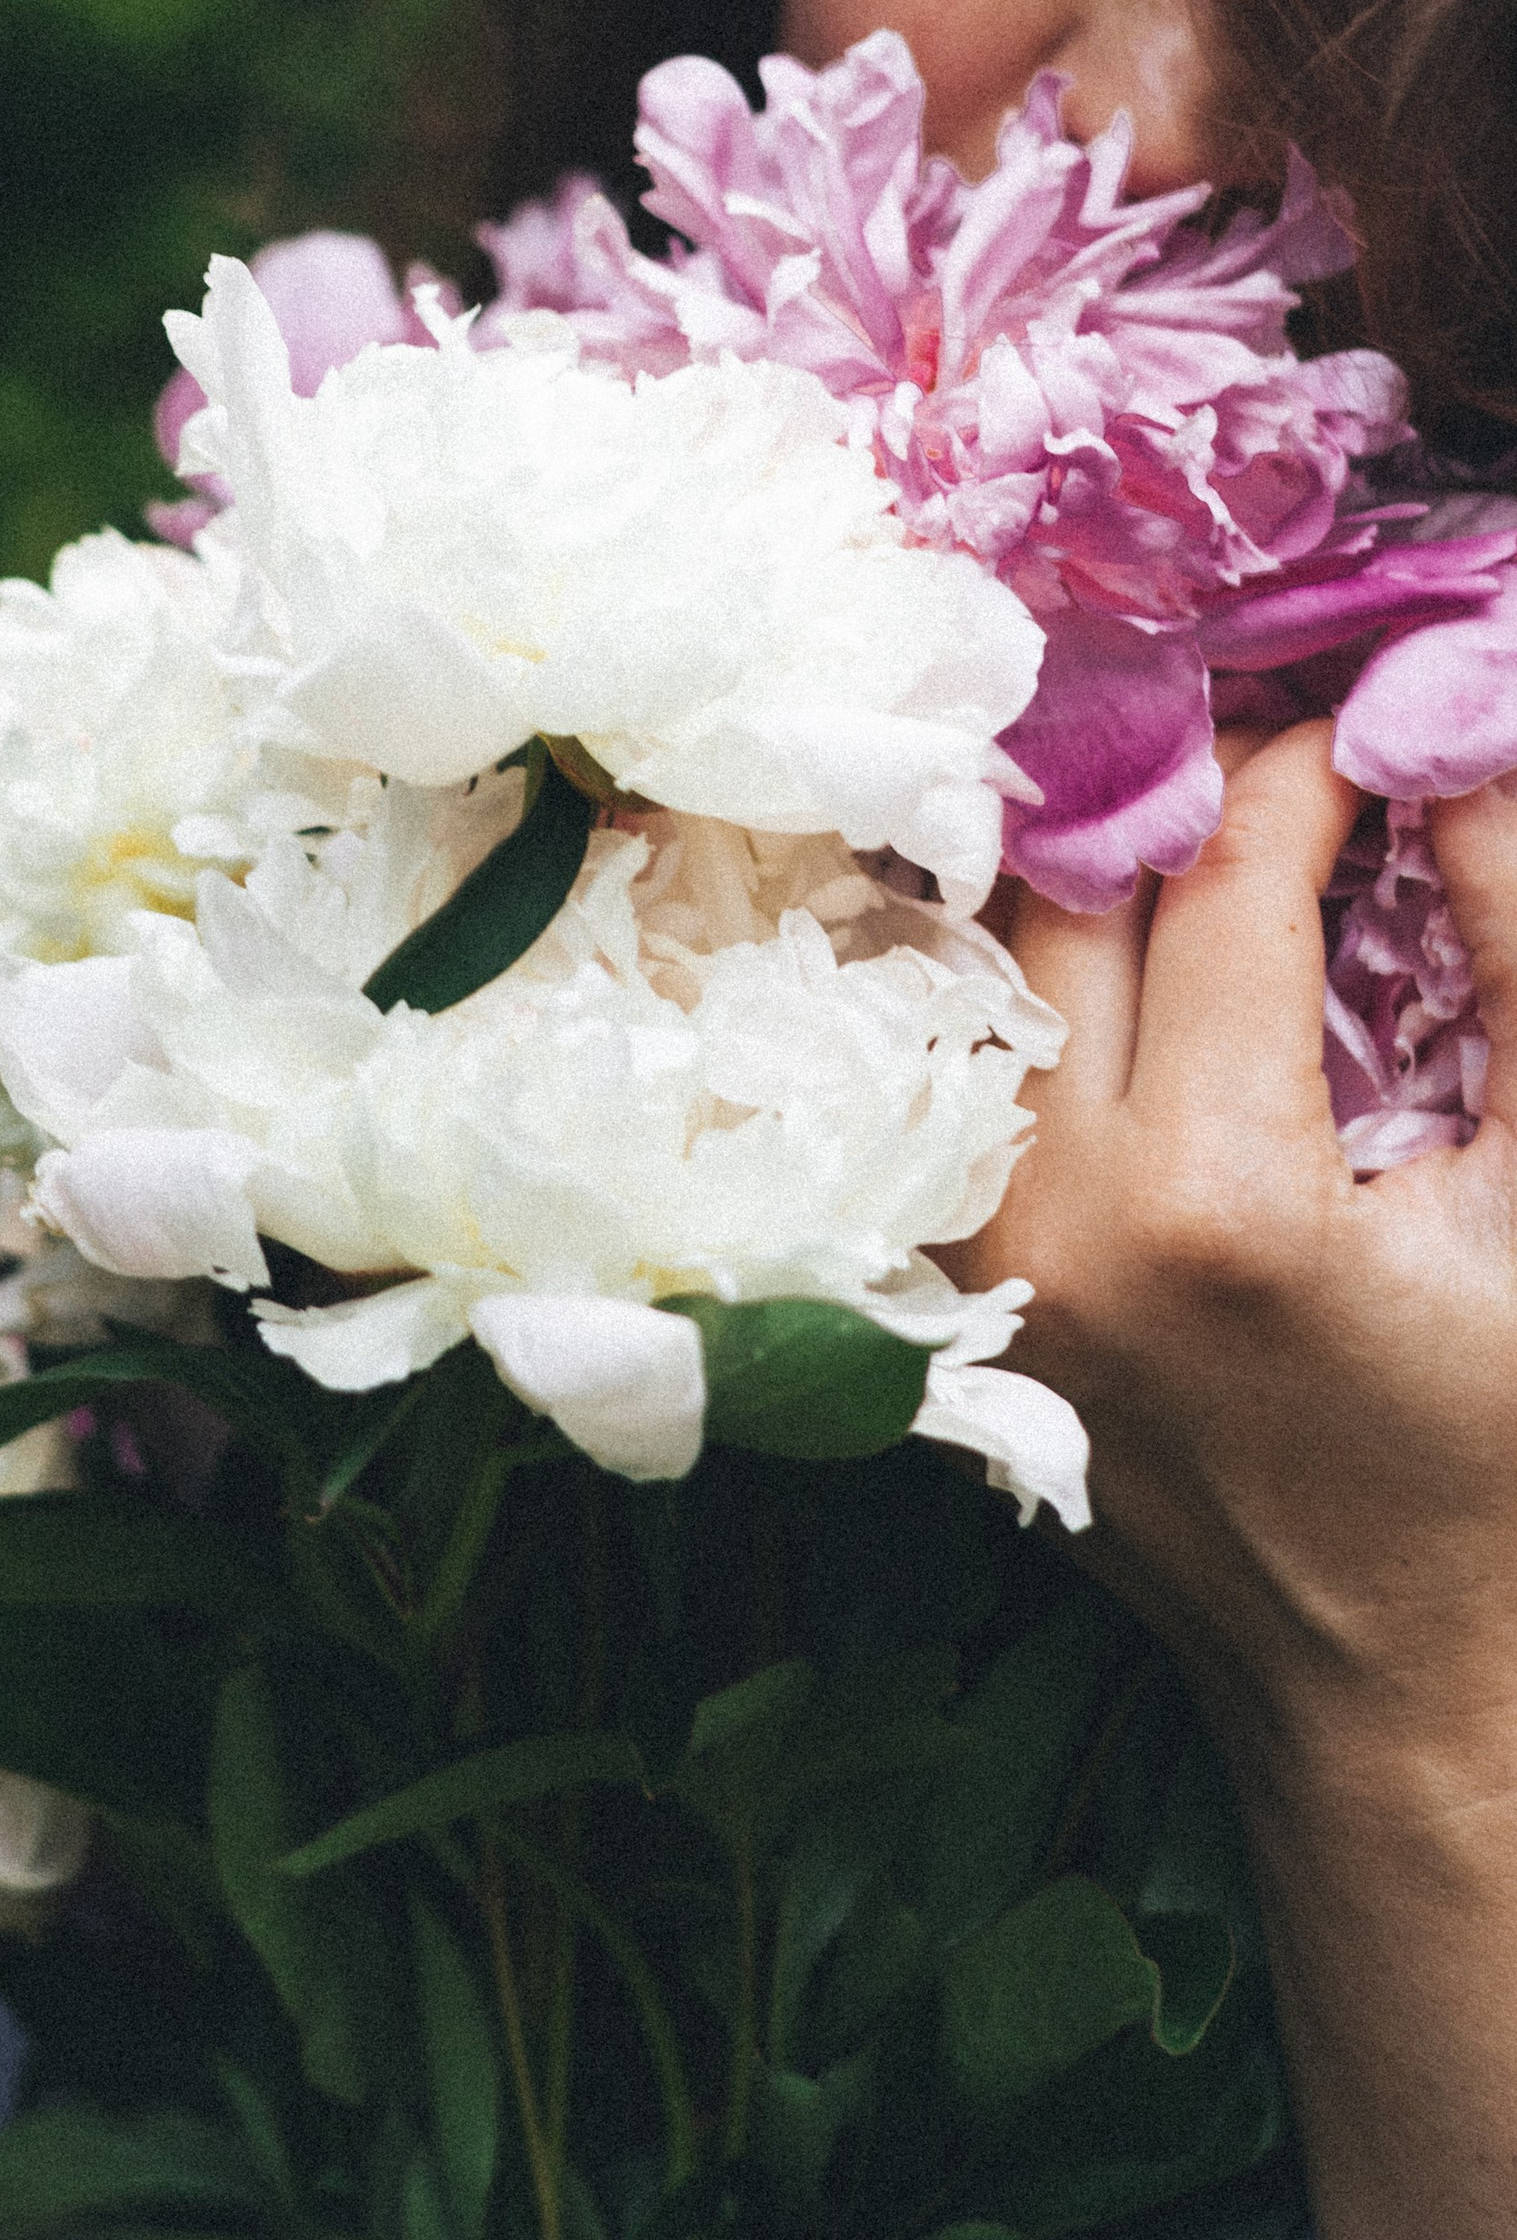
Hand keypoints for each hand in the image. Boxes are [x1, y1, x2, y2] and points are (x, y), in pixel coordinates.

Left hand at [955, 723, 1516, 1752]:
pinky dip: (1035, 977)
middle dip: (1182, 795)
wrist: (1394, 1680)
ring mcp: (979, 1254)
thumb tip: (1458, 747)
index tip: (1369, 730)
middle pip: (1076, 898)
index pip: (1224, 884)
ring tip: (1200, 821)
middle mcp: (1058, 1214)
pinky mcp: (948, 1282)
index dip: (1302, 774)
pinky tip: (1116, 935)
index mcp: (1218, 1200)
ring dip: (1092, 872)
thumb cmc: (1498, 1448)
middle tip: (1280, 753)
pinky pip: (966, 1066)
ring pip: (995, 965)